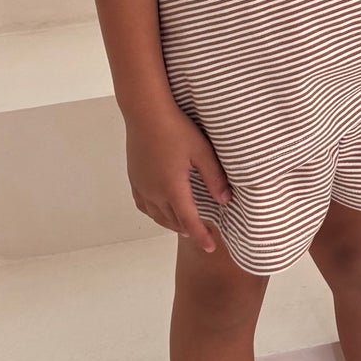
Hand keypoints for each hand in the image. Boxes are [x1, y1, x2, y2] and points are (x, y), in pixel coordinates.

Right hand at [124, 104, 230, 253]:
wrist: (145, 112)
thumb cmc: (176, 128)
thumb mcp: (202, 151)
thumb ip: (214, 177)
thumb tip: (226, 200)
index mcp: (173, 188)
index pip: (189, 221)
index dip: (201, 237)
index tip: (211, 248)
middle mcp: (154, 192)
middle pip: (172, 221)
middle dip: (188, 230)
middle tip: (201, 235)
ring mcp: (141, 185)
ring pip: (156, 215)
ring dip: (171, 223)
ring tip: (183, 225)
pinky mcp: (134, 177)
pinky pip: (143, 204)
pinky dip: (154, 213)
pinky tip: (160, 209)